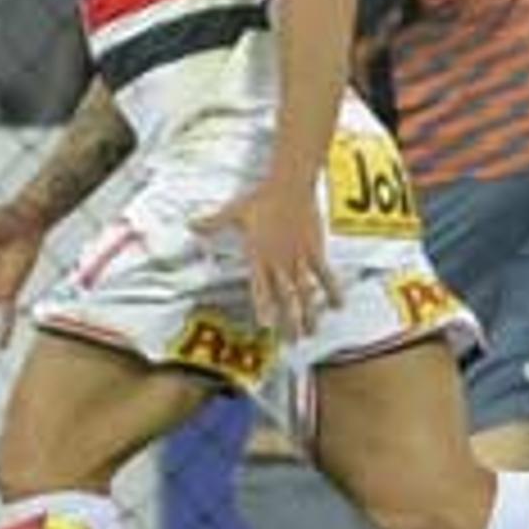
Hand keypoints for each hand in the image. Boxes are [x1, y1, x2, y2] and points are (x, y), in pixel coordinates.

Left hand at [197, 176, 333, 338]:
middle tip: (291, 342)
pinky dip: (332, 290)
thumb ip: (213, 223)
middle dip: (289, 321)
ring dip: (309, 313)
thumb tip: (190, 225)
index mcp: (258, 255)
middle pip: (285, 297)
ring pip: (305, 291)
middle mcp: (279, 261)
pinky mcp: (315, 250)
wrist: (289, 186)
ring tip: (312, 333)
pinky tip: (338, 306)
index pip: (260, 287)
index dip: (264, 307)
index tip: (266, 326)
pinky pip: (325, 274)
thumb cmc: (260, 199)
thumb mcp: (233, 211)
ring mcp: (299, 257)